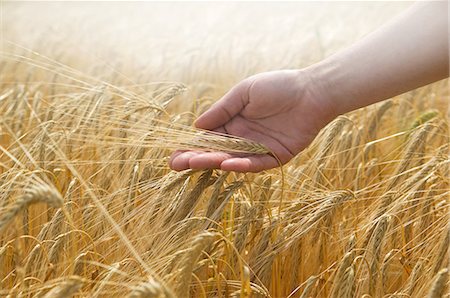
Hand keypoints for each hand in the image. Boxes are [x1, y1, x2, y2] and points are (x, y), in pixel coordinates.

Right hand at [169, 70, 335, 171]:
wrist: (312, 90)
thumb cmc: (278, 86)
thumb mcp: (244, 93)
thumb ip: (222, 110)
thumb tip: (196, 125)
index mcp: (233, 123)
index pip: (208, 139)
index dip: (191, 147)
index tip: (174, 156)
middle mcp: (243, 139)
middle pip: (216, 152)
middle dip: (196, 158)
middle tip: (177, 165)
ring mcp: (259, 149)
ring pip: (233, 160)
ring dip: (215, 162)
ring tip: (196, 162)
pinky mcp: (276, 156)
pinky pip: (257, 163)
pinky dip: (243, 165)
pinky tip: (227, 164)